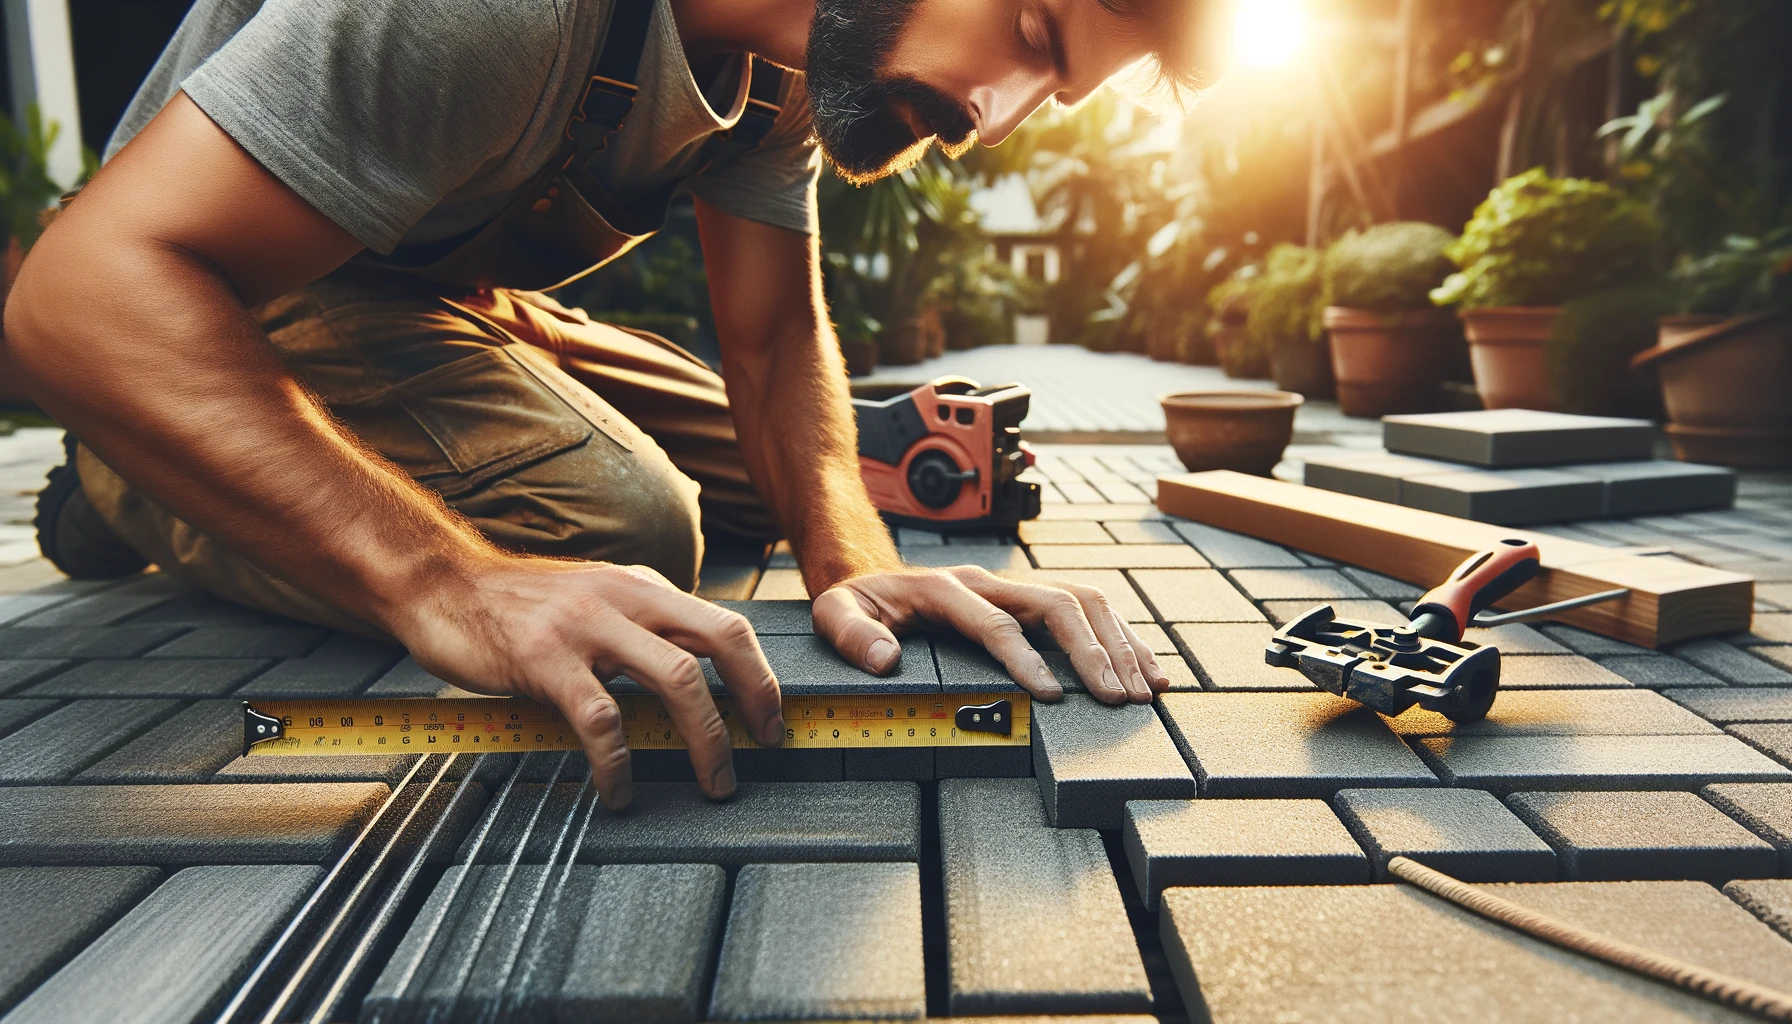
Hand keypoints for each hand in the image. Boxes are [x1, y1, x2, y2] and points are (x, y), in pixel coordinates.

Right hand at [392, 555, 782, 809]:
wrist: (440, 584)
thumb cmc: (518, 605)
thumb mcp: (595, 600)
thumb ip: (641, 626)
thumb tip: (693, 676)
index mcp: (643, 588)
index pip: (725, 625)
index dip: (761, 675)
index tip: (770, 721)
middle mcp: (625, 599)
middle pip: (719, 641)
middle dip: (755, 699)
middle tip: (761, 750)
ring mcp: (587, 628)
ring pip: (676, 679)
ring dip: (705, 740)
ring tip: (709, 784)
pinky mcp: (545, 660)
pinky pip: (602, 718)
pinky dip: (619, 763)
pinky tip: (619, 791)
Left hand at [811, 566, 1169, 703]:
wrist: (871, 580)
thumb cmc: (858, 605)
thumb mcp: (835, 614)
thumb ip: (851, 635)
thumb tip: (883, 659)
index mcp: (946, 589)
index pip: (996, 623)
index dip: (1026, 658)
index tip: (1052, 695)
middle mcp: (989, 582)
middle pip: (1057, 604)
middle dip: (1093, 651)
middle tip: (1117, 698)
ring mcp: (1013, 588)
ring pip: (1082, 601)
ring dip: (1118, 643)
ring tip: (1144, 689)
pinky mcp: (1028, 600)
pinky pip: (1085, 609)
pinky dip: (1120, 637)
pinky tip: (1146, 668)